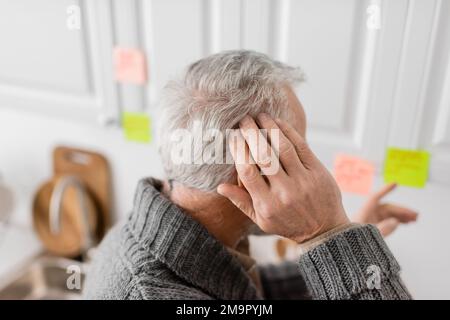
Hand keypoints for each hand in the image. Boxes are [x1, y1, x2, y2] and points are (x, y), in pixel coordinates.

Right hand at [217, 114, 349, 242]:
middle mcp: (284, 192)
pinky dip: (289, 132)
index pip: (247, 171)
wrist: (324, 230)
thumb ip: (241, 201)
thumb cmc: (288, 224)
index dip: (238, 150)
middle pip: (263, 156)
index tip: (233, 135)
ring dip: (269, 128)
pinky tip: (278, 123)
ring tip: (260, 115)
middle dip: (251, 133)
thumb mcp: (261, 219)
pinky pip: (301, 147)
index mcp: (266, 204)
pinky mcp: (317, 172)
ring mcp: (302, 181)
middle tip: (244, 119)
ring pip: (283, 148)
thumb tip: (220, 186)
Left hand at [353, 183, 417, 236]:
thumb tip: (395, 222)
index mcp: (364, 212)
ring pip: (389, 214)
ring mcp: (371, 220)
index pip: (375, 197)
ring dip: (402, 216)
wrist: (346, 249)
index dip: (385, 190)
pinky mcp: (374, 227)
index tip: (395, 183)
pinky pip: (388, 221)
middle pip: (387, 208)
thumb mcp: (369, 236)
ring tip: (415, 220)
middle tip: (416, 215)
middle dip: (402, 210)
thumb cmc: (353, 241)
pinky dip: (397, 221)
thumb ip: (383, 229)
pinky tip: (407, 223)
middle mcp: (368, 214)